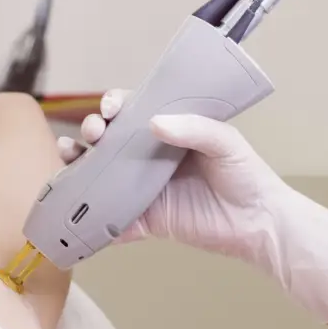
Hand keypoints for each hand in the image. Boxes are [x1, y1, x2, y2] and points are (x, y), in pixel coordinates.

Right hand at [58, 91, 327, 322]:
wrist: (259, 223)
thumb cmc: (246, 174)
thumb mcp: (225, 143)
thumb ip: (194, 129)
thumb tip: (155, 123)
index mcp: (169, 130)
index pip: (133, 110)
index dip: (115, 105)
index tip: (110, 108)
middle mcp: (150, 157)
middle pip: (109, 140)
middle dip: (92, 131)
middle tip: (94, 134)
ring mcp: (144, 189)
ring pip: (101, 175)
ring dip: (78, 165)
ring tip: (68, 157)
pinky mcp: (145, 221)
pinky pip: (111, 220)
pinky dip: (91, 217)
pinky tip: (74, 208)